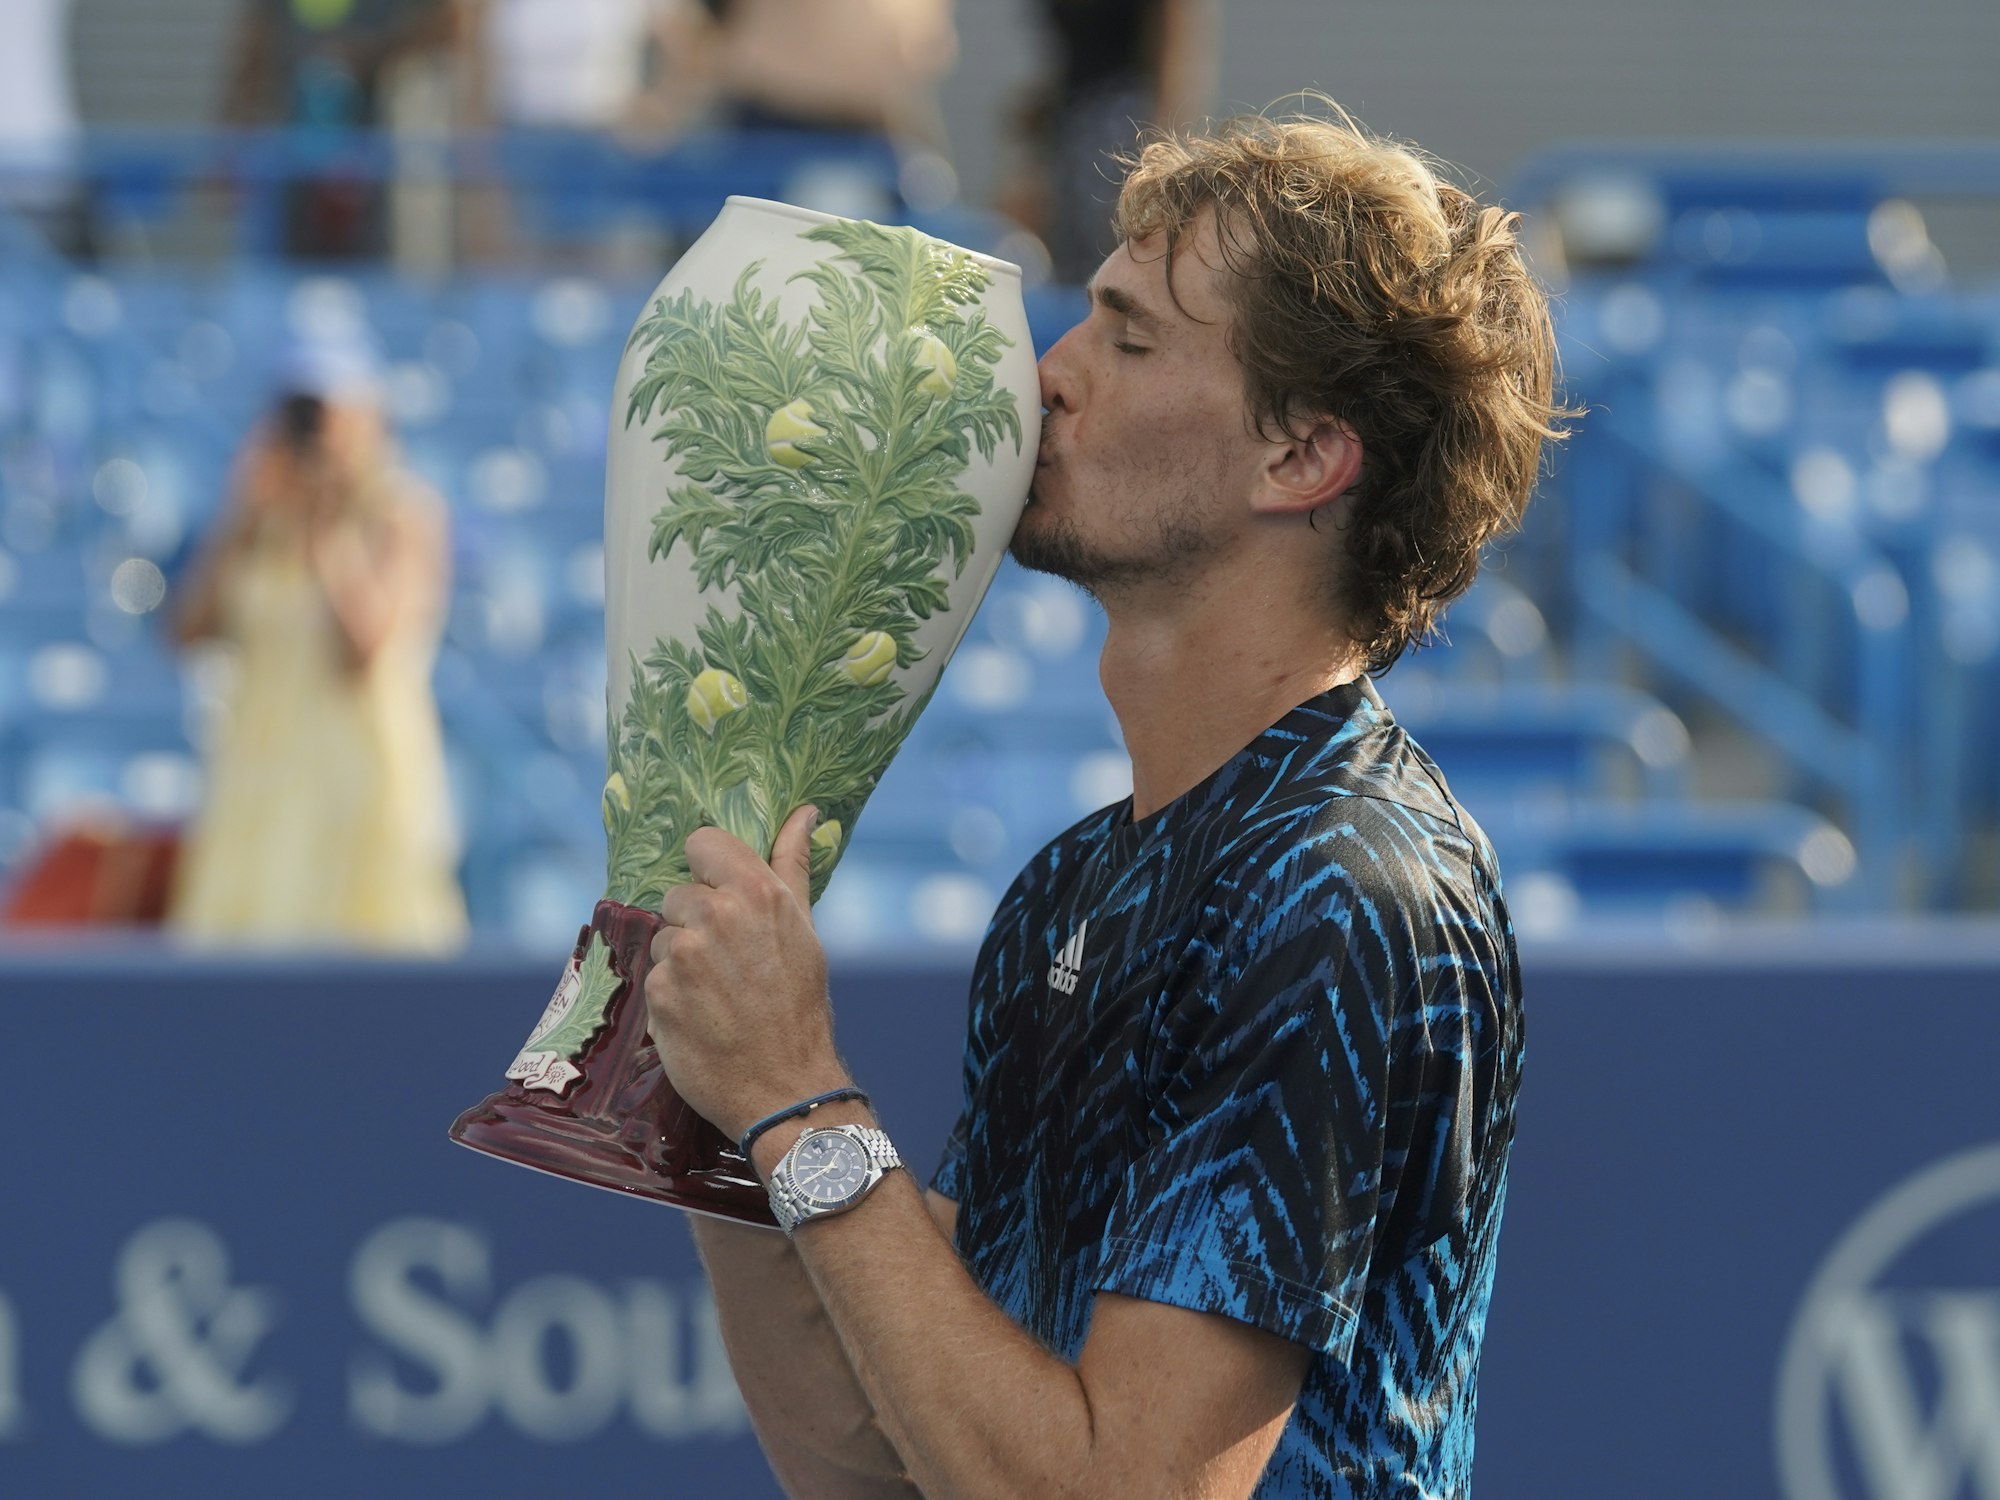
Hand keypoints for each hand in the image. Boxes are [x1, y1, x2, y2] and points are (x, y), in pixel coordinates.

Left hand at [645, 805, 849, 1143]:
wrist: (784, 1088)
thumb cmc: (800, 1007)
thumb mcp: (805, 930)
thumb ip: (793, 864)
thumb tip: (805, 811)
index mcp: (758, 892)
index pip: (702, 842)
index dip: (708, 868)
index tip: (720, 894)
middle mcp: (717, 915)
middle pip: (680, 894)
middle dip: (697, 923)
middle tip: (729, 964)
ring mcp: (684, 954)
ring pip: (664, 936)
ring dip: (682, 961)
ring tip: (716, 995)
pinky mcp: (659, 992)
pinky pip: (655, 976)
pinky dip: (671, 996)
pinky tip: (699, 1016)